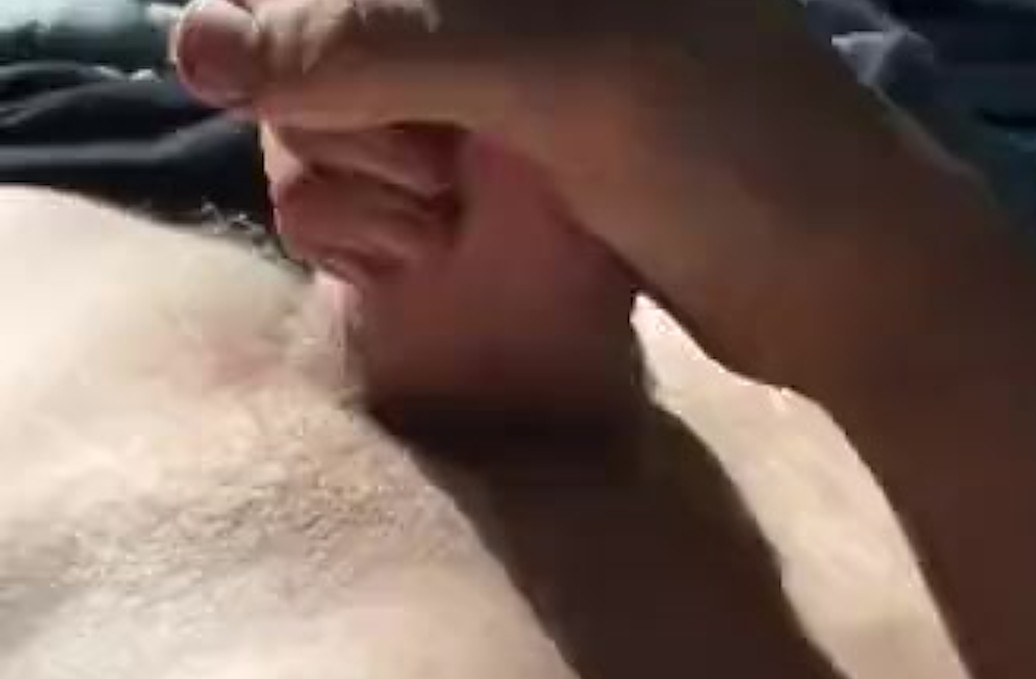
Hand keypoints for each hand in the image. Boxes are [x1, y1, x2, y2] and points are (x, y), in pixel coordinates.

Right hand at [175, 0, 1005, 393]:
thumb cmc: (728, 153)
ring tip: (450, 223)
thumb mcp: (555, 75)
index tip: (392, 123)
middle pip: (321, 39)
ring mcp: (495, 81)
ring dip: (358, 184)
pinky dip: (379, 222)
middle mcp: (495, 3)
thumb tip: (186, 42)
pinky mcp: (500, 163)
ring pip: (338, 115)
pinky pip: (380, 176)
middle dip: (347, 120)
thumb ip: (375, 44)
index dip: (315, 36)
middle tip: (443, 175)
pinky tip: (438, 249)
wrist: (838, 283)